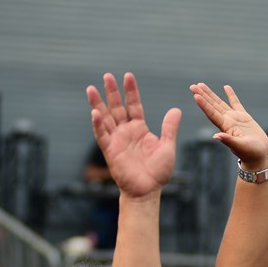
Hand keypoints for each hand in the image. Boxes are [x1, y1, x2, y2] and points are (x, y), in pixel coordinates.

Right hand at [86, 73, 179, 198]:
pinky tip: (95, 113)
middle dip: (112, 92)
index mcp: (139, 128)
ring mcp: (116, 140)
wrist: (148, 190)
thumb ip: (169, 128)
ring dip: (98, 104)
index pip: (134, 105)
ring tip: (91, 89)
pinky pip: (102, 136)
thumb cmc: (158, 171)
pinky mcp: (110, 151)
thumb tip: (176, 109)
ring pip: (105, 118)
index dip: (131, 91)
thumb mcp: (167, 146)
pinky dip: (98, 125)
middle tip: (107, 75)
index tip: (128, 76)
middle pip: (116, 107)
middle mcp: (126, 132)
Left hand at [191, 83, 267, 169]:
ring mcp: (234, 119)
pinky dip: (231, 95)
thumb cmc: (251, 154)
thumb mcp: (240, 147)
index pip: (212, 114)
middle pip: (212, 106)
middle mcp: (227, 122)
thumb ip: (229, 141)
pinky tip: (226, 87)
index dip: (204, 104)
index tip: (195, 95)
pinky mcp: (244, 117)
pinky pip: (236, 103)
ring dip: (211, 94)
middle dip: (203, 96)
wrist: (259, 157)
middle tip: (192, 86)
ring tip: (201, 85)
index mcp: (225, 128)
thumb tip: (216, 136)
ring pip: (220, 103)